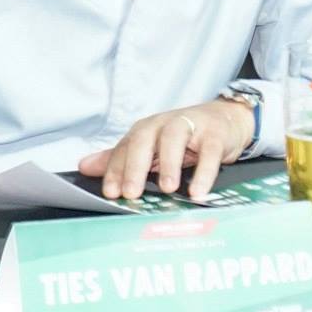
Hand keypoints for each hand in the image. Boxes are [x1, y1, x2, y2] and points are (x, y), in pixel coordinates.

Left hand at [77, 98, 255, 200]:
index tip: (110, 193)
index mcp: (146, 129)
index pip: (125, 148)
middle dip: (135, 166)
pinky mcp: (216, 133)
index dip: (115, 170)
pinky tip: (198, 191)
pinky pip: (210, 151)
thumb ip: (121, 158)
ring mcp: (191, 125)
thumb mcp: (153, 148)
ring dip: (169, 163)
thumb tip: (84, 166)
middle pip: (144, 139)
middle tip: (131, 192)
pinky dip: (204, 172)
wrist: (227, 118)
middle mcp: (164, 124)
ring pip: (174, 138)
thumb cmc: (186, 137)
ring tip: (167, 188)